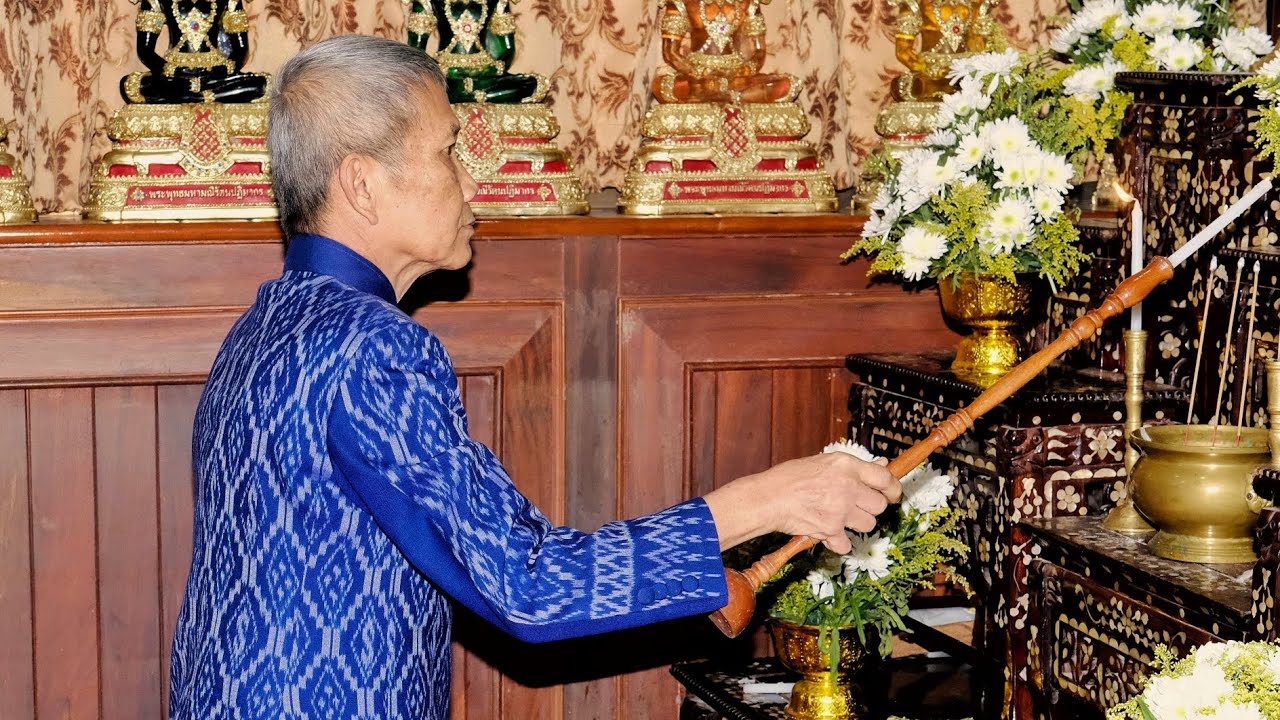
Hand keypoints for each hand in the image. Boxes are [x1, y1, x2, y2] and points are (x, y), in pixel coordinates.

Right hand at [703, 452, 900, 552]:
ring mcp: (840, 510)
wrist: (767, 498)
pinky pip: (847, 544)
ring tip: (838, 517)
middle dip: (870, 508)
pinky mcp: (830, 530)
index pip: (885, 478)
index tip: (892, 494)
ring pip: (868, 525)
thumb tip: (882, 465)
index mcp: (846, 465)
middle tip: (856, 506)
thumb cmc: (790, 478)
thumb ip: (854, 467)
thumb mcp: (823, 462)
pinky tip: (828, 532)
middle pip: (879, 505)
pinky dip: (839, 542)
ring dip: (857, 524)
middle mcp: (847, 486)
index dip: (893, 488)